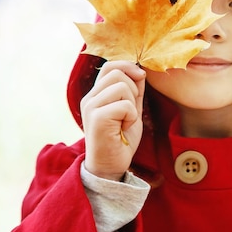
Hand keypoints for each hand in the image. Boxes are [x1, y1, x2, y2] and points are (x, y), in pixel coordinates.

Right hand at [81, 61, 145, 180]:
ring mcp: (91, 107)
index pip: (109, 66)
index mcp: (96, 94)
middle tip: (130, 110)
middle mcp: (89, 98)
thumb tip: (140, 71)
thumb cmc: (120, 139)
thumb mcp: (131, 110)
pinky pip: (125, 105)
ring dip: (132, 104)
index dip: (128, 66)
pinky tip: (123, 128)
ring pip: (122, 86)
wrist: (111, 166)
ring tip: (125, 120)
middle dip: (133, 89)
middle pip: (117, 73)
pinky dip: (131, 116)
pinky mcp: (96, 118)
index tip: (141, 77)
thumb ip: (134, 91)